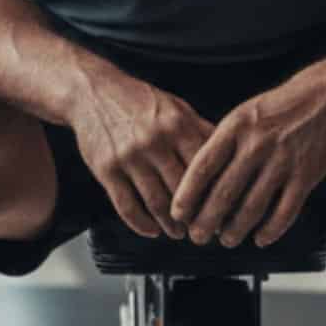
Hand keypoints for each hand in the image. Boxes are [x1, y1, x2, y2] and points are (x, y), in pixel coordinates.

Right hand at [68, 74, 215, 239]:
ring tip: (179, 233)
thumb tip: (232, 157)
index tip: (224, 212)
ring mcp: (129, 157)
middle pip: (183, 191)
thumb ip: (201, 131)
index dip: (216, 195)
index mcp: (178, 125)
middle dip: (195, 217)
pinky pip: (126, 206)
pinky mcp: (106, 169)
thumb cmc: (141, 102)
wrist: (93, 92)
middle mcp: (154, 141)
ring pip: (156, 203)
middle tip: (203, 230)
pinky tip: (152, 230)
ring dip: (170, 225)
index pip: (205, 170)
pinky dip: (141, 224)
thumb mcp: (176, 108)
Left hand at [172, 75, 325, 248]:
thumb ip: (220, 144)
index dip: (187, 195)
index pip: (203, 167)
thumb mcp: (240, 117)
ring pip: (253, 207)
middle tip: (198, 236)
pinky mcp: (306, 175)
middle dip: (207, 221)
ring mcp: (282, 161)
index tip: (178, 213)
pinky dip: (271, 230)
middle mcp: (257, 145)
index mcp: (235, 129)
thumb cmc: (274, 110)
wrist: (322, 98)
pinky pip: (285, 211)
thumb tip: (196, 183)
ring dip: (236, 229)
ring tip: (227, 239)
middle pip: (225, 192)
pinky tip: (261, 238)